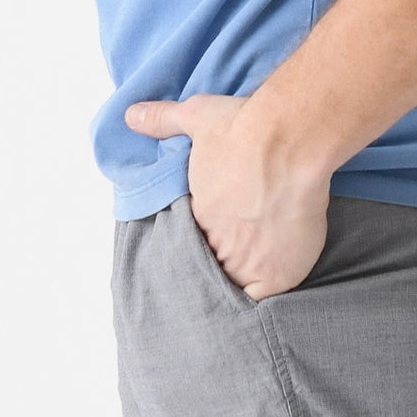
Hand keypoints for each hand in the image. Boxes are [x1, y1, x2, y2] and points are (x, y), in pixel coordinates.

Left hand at [123, 92, 330, 300]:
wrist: (286, 141)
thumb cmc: (243, 129)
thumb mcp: (195, 115)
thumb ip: (162, 119)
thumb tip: (130, 116)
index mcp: (197, 214)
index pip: (194, 240)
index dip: (205, 240)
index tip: (216, 234)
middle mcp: (217, 243)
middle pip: (215, 265)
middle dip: (221, 263)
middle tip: (232, 264)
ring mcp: (246, 262)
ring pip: (238, 285)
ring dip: (242, 282)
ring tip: (252, 280)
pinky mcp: (277, 274)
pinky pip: (266, 300)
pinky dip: (266, 300)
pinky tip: (270, 292)